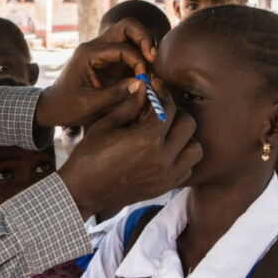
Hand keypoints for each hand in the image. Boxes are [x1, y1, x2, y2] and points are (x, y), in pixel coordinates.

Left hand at [35, 19, 156, 128]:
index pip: (123, 48)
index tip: (144, 81)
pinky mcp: (108, 58)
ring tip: (151, 67)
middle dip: (146, 39)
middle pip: (128, 26)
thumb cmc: (67, 107)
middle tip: (154, 60)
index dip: (139, 62)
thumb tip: (143, 84)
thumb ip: (116, 95)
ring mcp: (102, 50)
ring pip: (130, 33)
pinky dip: (141, 55)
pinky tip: (145, 72)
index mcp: (88, 54)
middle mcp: (95, 46)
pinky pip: (129, 47)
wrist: (53, 107)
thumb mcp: (90, 105)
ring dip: (145, 46)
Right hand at [59, 82, 201, 218]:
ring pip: (195, 149)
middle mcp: (162, 158)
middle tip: (162, 107)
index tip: (155, 86)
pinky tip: (166, 150)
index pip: (168, 107)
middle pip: (188, 125)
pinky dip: (182, 157)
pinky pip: (187, 168)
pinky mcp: (164, 187)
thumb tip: (144, 86)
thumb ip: (129, 104)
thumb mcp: (106, 124)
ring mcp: (166, 176)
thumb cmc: (89, 155)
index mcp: (147, 140)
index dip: (162, 93)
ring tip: (168, 131)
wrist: (83, 191)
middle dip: (176, 111)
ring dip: (185, 136)